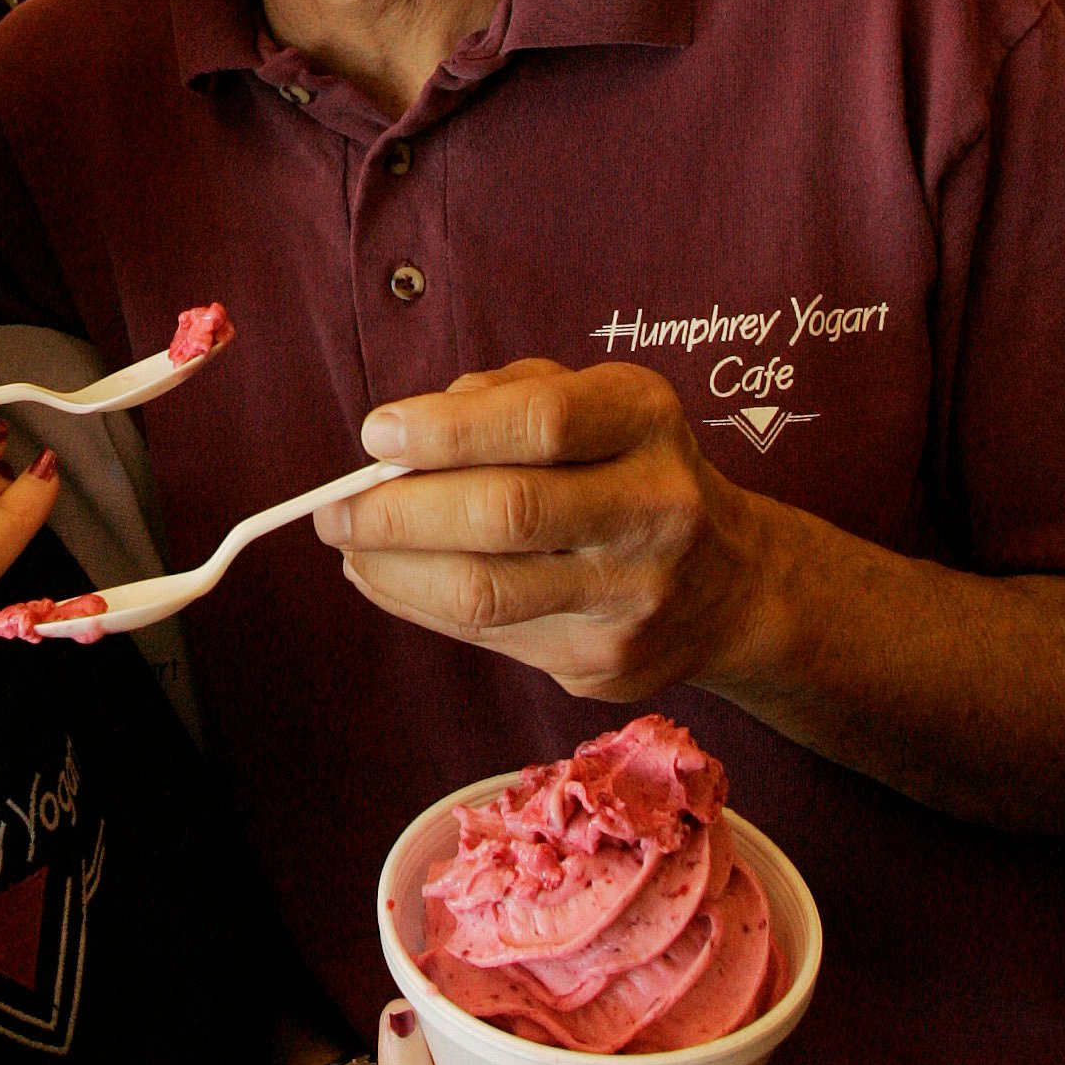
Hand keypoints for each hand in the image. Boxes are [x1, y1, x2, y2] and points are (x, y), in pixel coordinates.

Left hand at [313, 359, 772, 700]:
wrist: (730, 582)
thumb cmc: (626, 466)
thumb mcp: (588, 400)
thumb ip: (498, 400)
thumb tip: (394, 443)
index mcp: (646, 420)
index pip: (541, 421)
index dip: (446, 429)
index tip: (376, 433)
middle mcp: (654, 508)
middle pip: (506, 514)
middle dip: (396, 513)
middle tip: (334, 510)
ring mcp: (634, 597)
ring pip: (485, 594)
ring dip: (392, 571)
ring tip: (351, 547)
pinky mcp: (607, 664)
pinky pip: (489, 638)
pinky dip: (422, 605)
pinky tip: (393, 579)